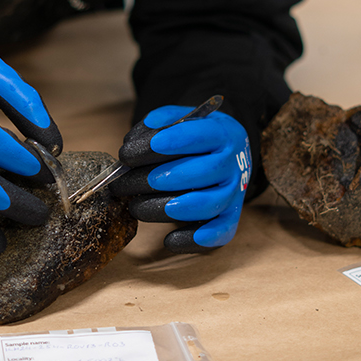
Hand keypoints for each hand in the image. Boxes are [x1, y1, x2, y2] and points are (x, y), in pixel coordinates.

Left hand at [107, 101, 251, 251]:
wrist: (226, 156)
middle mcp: (232, 165)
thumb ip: (159, 122)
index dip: (172, 141)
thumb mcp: (182, 120)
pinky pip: (219, 233)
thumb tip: (136, 141)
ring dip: (168, 208)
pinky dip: (194, 240)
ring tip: (136, 207)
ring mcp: (234, 193)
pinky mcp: (230, 218)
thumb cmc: (196, 140)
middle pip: (204, 172)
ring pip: (208, 205)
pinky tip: (168, 239)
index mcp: (223, 134)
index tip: (137, 150)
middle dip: (160, 178)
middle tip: (126, 182)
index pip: (201, 135)